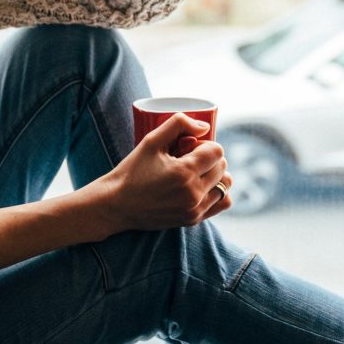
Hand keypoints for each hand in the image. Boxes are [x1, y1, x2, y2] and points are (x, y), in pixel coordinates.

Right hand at [92, 114, 232, 235]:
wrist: (117, 205)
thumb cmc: (132, 171)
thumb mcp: (151, 141)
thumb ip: (179, 124)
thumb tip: (205, 126)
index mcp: (184, 172)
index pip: (217, 151)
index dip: (205, 144)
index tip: (189, 147)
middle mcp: (193, 193)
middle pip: (222, 166)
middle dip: (209, 158)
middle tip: (188, 158)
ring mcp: (194, 209)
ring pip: (225, 185)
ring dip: (215, 175)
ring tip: (195, 173)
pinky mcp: (193, 219)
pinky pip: (222, 203)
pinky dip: (216, 192)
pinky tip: (200, 187)